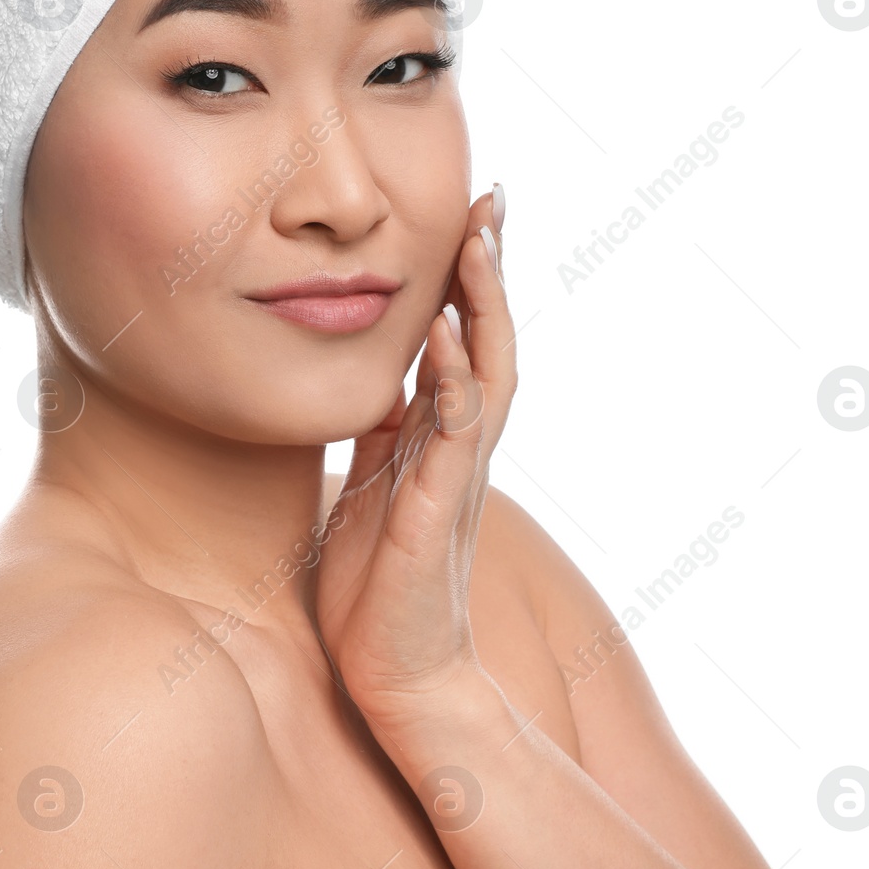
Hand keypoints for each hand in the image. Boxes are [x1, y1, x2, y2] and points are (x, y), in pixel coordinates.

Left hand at [314, 187, 517, 734]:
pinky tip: (445, 334)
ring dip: (485, 306)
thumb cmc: (379, 581)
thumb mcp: (374, 483)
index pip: (466, 337)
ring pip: (488, 373)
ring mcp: (454, 474)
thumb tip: (380, 383)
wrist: (396, 671)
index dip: (471, 277)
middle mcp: (459, 445)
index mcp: (440, 435)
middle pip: (491, 338)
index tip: (473, 211)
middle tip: (494, 197)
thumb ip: (386, 431)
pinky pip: (453, 433)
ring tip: (479, 239)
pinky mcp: (435, 510)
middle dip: (492, 268)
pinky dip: (453, 380)